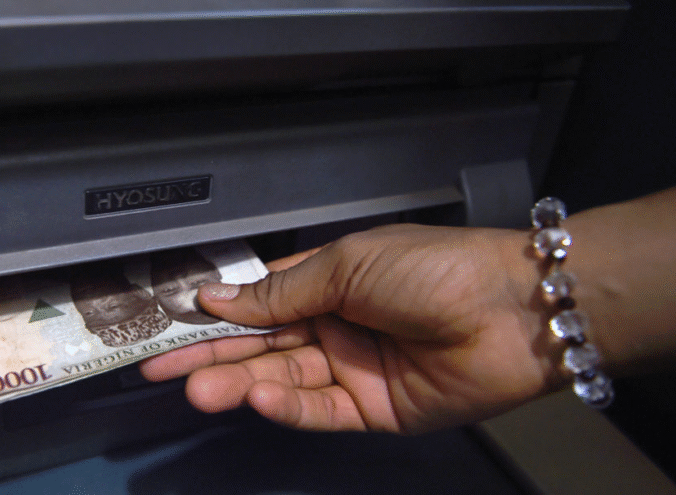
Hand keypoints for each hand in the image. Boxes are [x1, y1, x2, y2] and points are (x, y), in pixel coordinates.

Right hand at [140, 224, 567, 433]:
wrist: (514, 310)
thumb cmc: (432, 269)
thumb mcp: (347, 264)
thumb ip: (282, 290)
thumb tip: (218, 295)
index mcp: (329, 281)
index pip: (259, 301)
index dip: (217, 313)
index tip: (171, 322)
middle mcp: (334, 326)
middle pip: (261, 346)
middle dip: (211, 355)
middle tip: (162, 369)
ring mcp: (352, 369)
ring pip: (282, 380)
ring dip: (239, 382)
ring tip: (198, 388)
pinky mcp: (373, 410)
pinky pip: (319, 411)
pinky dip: (285, 405)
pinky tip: (254, 396)